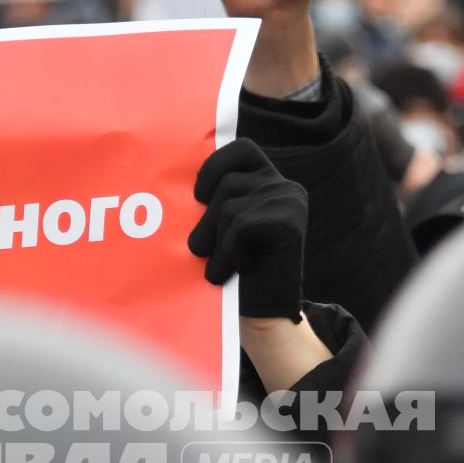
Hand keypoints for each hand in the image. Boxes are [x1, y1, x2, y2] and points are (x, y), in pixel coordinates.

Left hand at [188, 138, 306, 320]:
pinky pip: (239, 228)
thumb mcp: (224, 227)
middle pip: (227, 184)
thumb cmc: (235, 270)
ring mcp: (290, 203)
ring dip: (215, 242)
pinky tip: (235, 270)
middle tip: (202, 250)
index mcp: (270, 181)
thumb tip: (173, 177)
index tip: (198, 196)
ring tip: (221, 265)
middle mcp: (285, 186)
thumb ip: (217, 199)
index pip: (241, 149)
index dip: (214, 165)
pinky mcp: (289, 222)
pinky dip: (228, 254)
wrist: (265, 313)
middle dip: (205, 220)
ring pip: (229, 208)